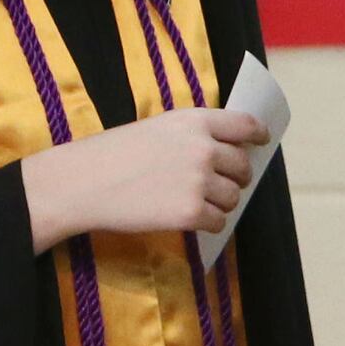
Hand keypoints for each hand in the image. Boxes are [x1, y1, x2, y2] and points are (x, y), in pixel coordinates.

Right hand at [20, 106, 267, 253]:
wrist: (83, 182)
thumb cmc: (113, 154)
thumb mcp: (158, 128)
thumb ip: (193, 136)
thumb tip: (227, 153)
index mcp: (195, 121)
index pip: (245, 125)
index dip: (258, 135)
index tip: (261, 142)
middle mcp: (203, 148)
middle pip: (243, 166)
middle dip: (236, 178)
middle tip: (218, 185)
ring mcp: (199, 181)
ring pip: (233, 198)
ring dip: (220, 203)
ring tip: (194, 203)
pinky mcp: (191, 212)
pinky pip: (218, 222)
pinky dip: (208, 224)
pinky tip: (187, 219)